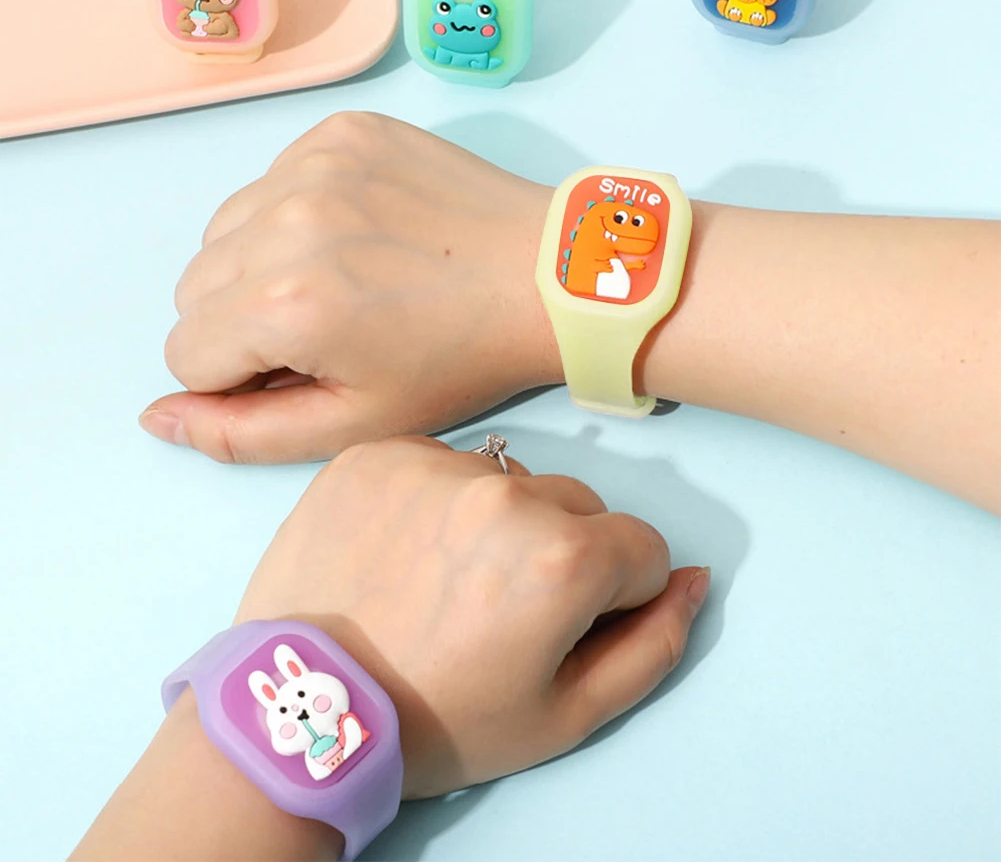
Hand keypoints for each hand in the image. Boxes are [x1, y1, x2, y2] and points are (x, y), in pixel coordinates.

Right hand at [141, 113, 560, 462]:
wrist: (544, 276)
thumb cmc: (461, 358)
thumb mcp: (357, 422)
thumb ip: (243, 433)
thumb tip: (155, 417)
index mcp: (287, 305)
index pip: (186, 354)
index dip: (238, 377)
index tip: (301, 369)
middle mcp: (287, 222)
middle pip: (193, 291)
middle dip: (241, 323)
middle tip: (325, 330)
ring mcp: (314, 165)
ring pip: (222, 234)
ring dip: (258, 266)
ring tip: (340, 281)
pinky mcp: (339, 133)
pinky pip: (269, 183)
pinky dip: (293, 216)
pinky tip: (357, 235)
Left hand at [233, 436, 709, 797]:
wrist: (302, 708)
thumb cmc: (439, 720)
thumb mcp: (565, 715)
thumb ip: (652, 646)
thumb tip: (693, 581)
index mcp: (563, 555)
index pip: (642, 548)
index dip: (610, 597)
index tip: (555, 627)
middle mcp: (504, 489)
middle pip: (578, 505)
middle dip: (559, 551)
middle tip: (497, 607)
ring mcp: (433, 463)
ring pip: (510, 478)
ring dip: (497, 519)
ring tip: (444, 578)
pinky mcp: (376, 453)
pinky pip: (441, 462)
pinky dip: (437, 498)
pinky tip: (404, 548)